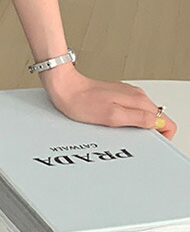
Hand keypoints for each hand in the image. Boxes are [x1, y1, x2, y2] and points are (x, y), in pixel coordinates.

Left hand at [42, 68, 177, 139]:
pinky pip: (129, 112)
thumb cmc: (81, 101)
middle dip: (147, 132)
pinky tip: (111, 123)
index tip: (149, 143)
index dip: (162, 136)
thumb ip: (138, 119)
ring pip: (143, 116)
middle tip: (128, 136)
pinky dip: (125, 121)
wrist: (64, 88)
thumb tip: (156, 124)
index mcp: (139, 100)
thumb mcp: (112, 116)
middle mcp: (136, 95)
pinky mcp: (116, 96)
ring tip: (117, 129)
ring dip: (135, 126)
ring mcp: (126, 95)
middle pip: (156, 119)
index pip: (166, 121)